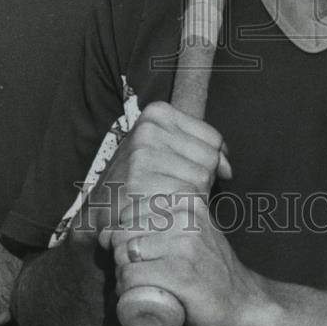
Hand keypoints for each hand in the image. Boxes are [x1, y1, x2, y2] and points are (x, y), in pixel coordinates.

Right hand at [92, 101, 230, 239]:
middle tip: (172, 190)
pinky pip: (186, 199)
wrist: (98, 212)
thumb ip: (201, 149)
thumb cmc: (139, 179)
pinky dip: (181, 211)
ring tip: (165, 200)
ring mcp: (143, 156)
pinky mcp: (140, 184)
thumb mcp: (166, 149)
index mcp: (157, 113)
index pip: (213, 140)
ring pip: (201, 181)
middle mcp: (149, 130)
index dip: (212, 163)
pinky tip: (163, 212)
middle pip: (209, 161)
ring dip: (190, 198)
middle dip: (200, 182)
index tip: (193, 175)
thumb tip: (228, 169)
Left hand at [112, 198, 267, 325]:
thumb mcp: (191, 230)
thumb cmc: (208, 269)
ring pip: (125, 256)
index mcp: (186, 201)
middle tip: (136, 274)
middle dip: (120, 257)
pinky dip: (127, 290)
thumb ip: (163, 220)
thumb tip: (109, 230)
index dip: (124, 236)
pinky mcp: (181, 274)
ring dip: (123, 276)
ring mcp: (185, 244)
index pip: (129, 212)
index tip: (135, 254)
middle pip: (123, 233)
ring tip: (139, 286)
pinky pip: (133, 276)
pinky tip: (140, 296)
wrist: (243, 301)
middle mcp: (185, 217)